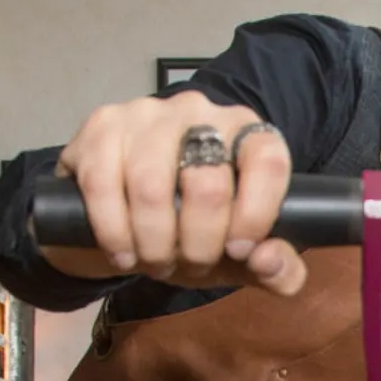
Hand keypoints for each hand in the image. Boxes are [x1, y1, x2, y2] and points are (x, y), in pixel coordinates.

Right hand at [40, 89, 306, 295]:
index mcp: (247, 133)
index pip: (268, 162)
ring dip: (155, 243)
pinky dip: (115, 233)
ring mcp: (147, 114)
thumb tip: (268, 261)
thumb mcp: (241, 257)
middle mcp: (200, 112)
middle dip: (199, 245)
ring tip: (156, 262)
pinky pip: (104, 186)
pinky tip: (124, 253)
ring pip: (152, 188)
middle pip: (208, 186)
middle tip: (190, 264)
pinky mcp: (102, 126)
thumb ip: (277, 268)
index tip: (239, 251)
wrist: (124, 211)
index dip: (256, 214)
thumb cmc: (192, 230)